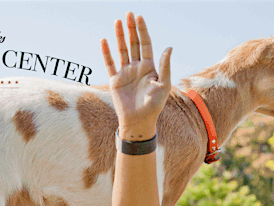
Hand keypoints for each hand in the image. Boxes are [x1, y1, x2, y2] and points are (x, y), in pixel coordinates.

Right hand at [101, 12, 171, 140]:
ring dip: (120, 36)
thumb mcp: (163, 85)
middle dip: (131, 29)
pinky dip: (106, 52)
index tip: (139, 17)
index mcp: (150, 68)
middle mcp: (137, 68)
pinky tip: (105, 40)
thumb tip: (169, 47)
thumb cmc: (154, 106)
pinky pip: (110, 63)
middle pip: (133, 44)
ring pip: (122, 50)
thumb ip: (165, 66)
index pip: (146, 44)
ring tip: (118, 21)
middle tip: (128, 14)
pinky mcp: (115, 80)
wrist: (139, 122)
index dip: (142, 31)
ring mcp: (125, 73)